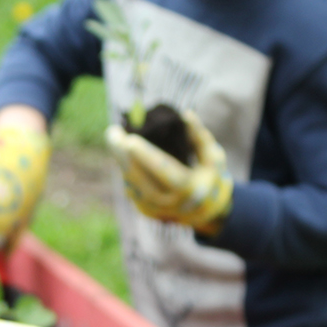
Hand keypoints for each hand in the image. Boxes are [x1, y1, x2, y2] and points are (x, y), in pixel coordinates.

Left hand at [105, 110, 231, 234]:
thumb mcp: (213, 157)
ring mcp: (157, 209)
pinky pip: (131, 188)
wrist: (207, 211)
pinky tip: (121, 153)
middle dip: (123, 154)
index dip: (146, 154)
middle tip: (113, 132)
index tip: (130, 138)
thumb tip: (185, 114)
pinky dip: (125, 169)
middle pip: (140, 177)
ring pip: (131, 182)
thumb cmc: (210, 178)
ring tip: (114, 137)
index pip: (163, 170)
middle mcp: (170, 202)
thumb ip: (199, 136)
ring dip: (120, 159)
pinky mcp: (146, 211)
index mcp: (189, 188)